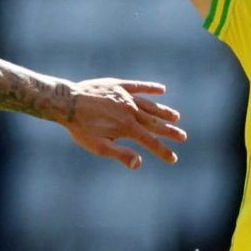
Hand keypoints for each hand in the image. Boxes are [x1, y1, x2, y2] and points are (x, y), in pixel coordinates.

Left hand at [61, 78, 184, 168]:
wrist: (67, 102)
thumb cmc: (81, 128)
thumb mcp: (99, 146)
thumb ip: (120, 154)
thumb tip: (139, 164)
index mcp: (127, 128)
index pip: (151, 142)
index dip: (163, 151)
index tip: (173, 159)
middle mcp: (131, 111)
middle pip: (155, 123)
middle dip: (170, 131)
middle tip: (183, 136)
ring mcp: (126, 97)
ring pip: (150, 105)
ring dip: (164, 111)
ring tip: (176, 116)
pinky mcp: (118, 86)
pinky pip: (139, 86)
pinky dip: (151, 88)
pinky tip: (162, 89)